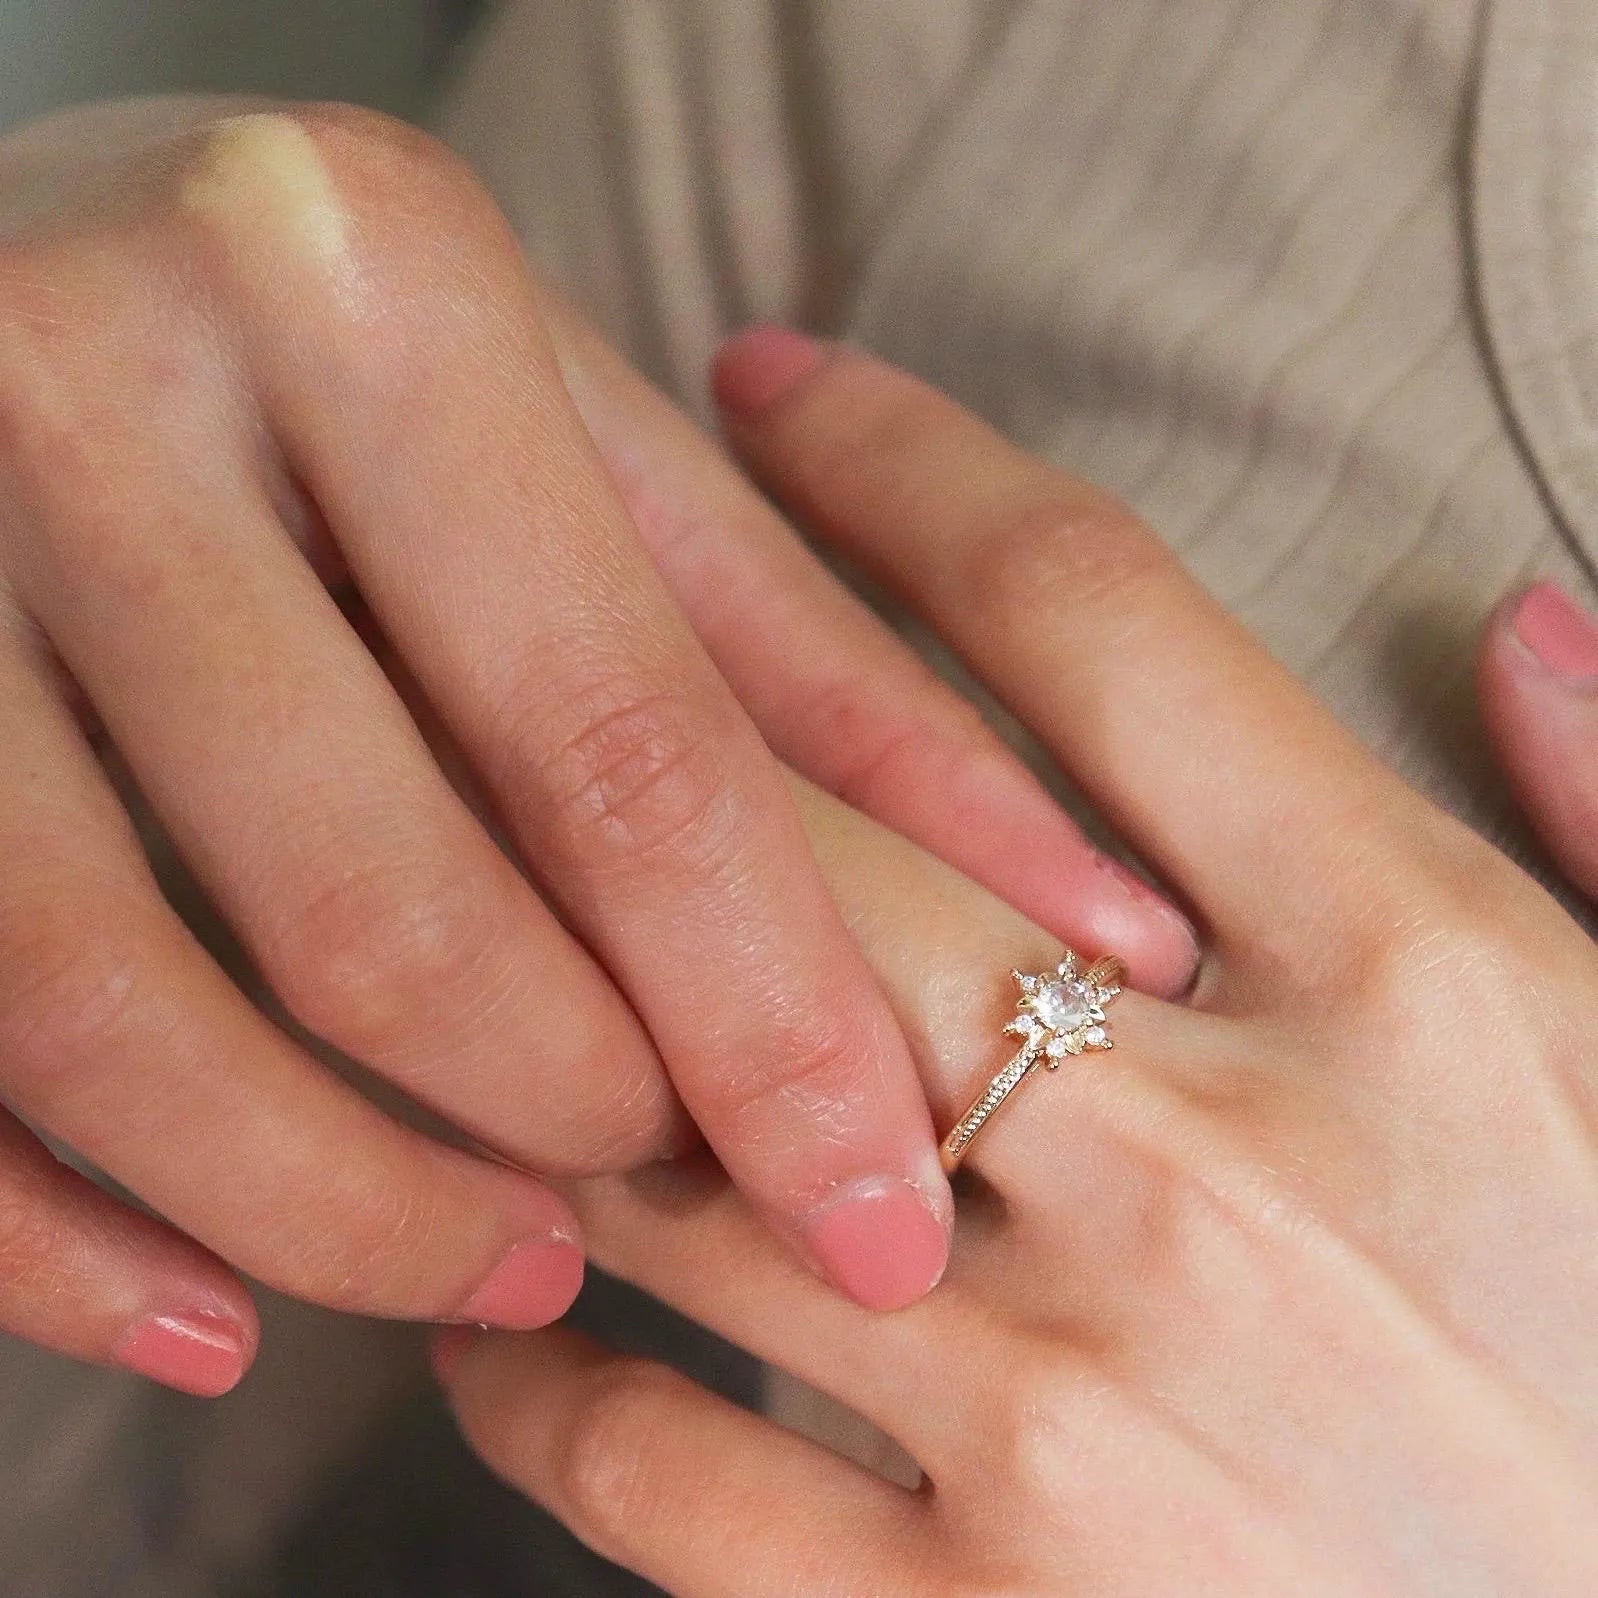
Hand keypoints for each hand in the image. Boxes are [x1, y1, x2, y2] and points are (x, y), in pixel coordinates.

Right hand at [0, 99, 1196, 1394]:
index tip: (883, 1210)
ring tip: (495, 1267)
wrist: (0, 244)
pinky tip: (213, 1314)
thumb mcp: (592, 445)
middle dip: (562, 1120)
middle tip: (669, 1206)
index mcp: (359, 281)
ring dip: (335, 1210)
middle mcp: (93, 384)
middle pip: (383, 900)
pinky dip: (59, 1228)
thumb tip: (1081, 903)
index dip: (772, 1018)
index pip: (623, 741)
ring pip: (113, 1004)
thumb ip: (823, 666)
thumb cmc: (355, 355)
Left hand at [438, 335, 1597, 1595]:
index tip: (773, 388)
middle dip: (625, 740)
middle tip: (501, 675)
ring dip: (533, 1045)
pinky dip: (533, 1382)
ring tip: (462, 990)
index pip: (1093, 615)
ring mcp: (1078, 1412)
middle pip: (800, 851)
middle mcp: (1215, 1163)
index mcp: (1414, 982)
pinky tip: (500, 1326)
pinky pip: (653, 1467)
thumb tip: (1524, 616)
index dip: (900, 465)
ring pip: (668, 1144)